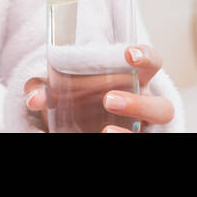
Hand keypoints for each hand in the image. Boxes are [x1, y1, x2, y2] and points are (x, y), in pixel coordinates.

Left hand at [23, 44, 174, 131]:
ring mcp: (141, 128)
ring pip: (154, 130)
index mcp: (131, 79)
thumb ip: (41, 86)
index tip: (128, 54)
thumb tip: (35, 98)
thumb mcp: (54, 88)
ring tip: (105, 130)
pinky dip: (123, 139)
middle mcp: (143, 104)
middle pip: (161, 106)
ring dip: (131, 132)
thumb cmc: (71, 96)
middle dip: (139, 104)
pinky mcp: (133, 137)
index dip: (146, 56)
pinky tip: (102, 136)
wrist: (68, 122)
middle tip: (107, 100)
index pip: (151, 62)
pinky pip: (141, 142)